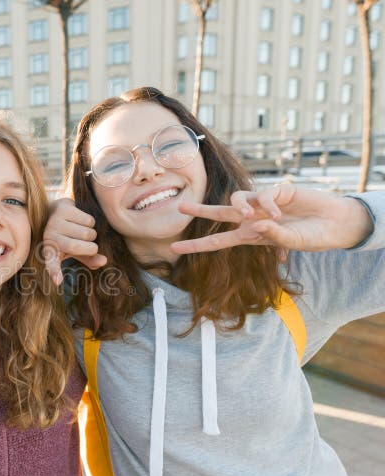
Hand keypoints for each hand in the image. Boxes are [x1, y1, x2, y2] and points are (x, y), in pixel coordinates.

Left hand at [42, 198, 106, 284]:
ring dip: (91, 233)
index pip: (51, 264)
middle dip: (90, 248)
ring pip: (86, 233)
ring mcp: (54, 222)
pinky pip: (88, 220)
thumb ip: (89, 259)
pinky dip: (91, 222)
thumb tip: (104, 261)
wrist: (54, 211)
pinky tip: (82, 220)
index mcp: (50, 251)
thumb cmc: (67, 235)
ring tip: (83, 230)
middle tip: (90, 245)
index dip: (54, 272)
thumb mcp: (75, 251)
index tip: (57, 281)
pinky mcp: (63, 209)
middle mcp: (49, 237)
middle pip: (77, 247)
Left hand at [171, 185, 373, 253]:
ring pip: (237, 199)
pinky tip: (281, 214)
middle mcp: (253, 219)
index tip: (175, 249)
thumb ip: (273, 237)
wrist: (336, 223)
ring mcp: (263, 204)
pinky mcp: (276, 191)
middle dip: (200, 211)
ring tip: (251, 215)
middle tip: (180, 207)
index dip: (197, 245)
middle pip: (219, 214)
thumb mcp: (292, 243)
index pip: (219, 241)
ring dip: (241, 207)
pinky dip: (268, 206)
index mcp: (251, 236)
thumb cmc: (313, 236)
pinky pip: (263, 196)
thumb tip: (254, 222)